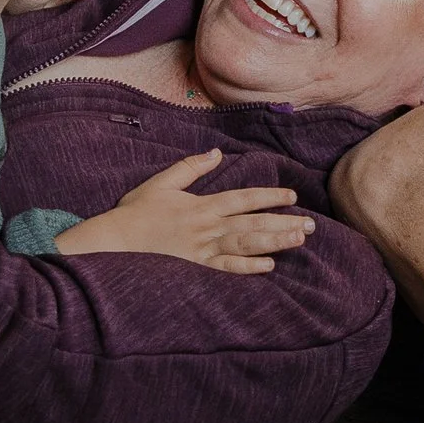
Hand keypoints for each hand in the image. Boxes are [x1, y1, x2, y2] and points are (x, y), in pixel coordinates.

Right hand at [52, 151, 316, 274]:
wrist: (112, 243)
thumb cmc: (135, 213)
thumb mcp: (162, 183)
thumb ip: (190, 168)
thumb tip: (216, 152)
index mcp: (202, 206)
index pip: (243, 198)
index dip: (269, 197)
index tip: (292, 196)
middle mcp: (207, 228)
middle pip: (252, 224)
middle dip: (283, 223)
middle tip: (311, 225)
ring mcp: (202, 250)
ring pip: (246, 245)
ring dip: (274, 242)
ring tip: (299, 240)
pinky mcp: (195, 270)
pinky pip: (226, 269)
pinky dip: (248, 267)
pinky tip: (269, 266)